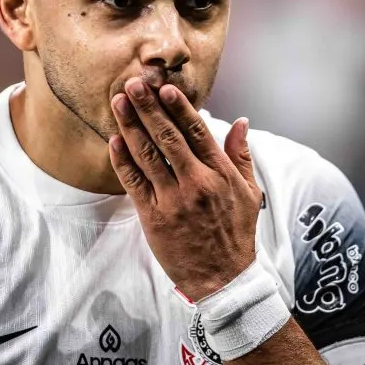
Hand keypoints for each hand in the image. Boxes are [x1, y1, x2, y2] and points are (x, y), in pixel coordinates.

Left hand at [108, 77, 261, 301]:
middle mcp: (197, 183)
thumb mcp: (250, 192)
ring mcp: (174, 200)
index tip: (164, 88)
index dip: (179, 108)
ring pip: (148, 155)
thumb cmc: (236, 234)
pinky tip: (114, 140)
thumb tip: (240, 120)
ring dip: (130, 126)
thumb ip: (241, 154)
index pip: (197, 132)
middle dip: (148, 108)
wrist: (223, 279)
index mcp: (220, 174)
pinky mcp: (154, 217)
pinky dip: (123, 160)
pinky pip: (134, 182)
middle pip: (168, 137)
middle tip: (133, 84)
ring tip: (118, 103)